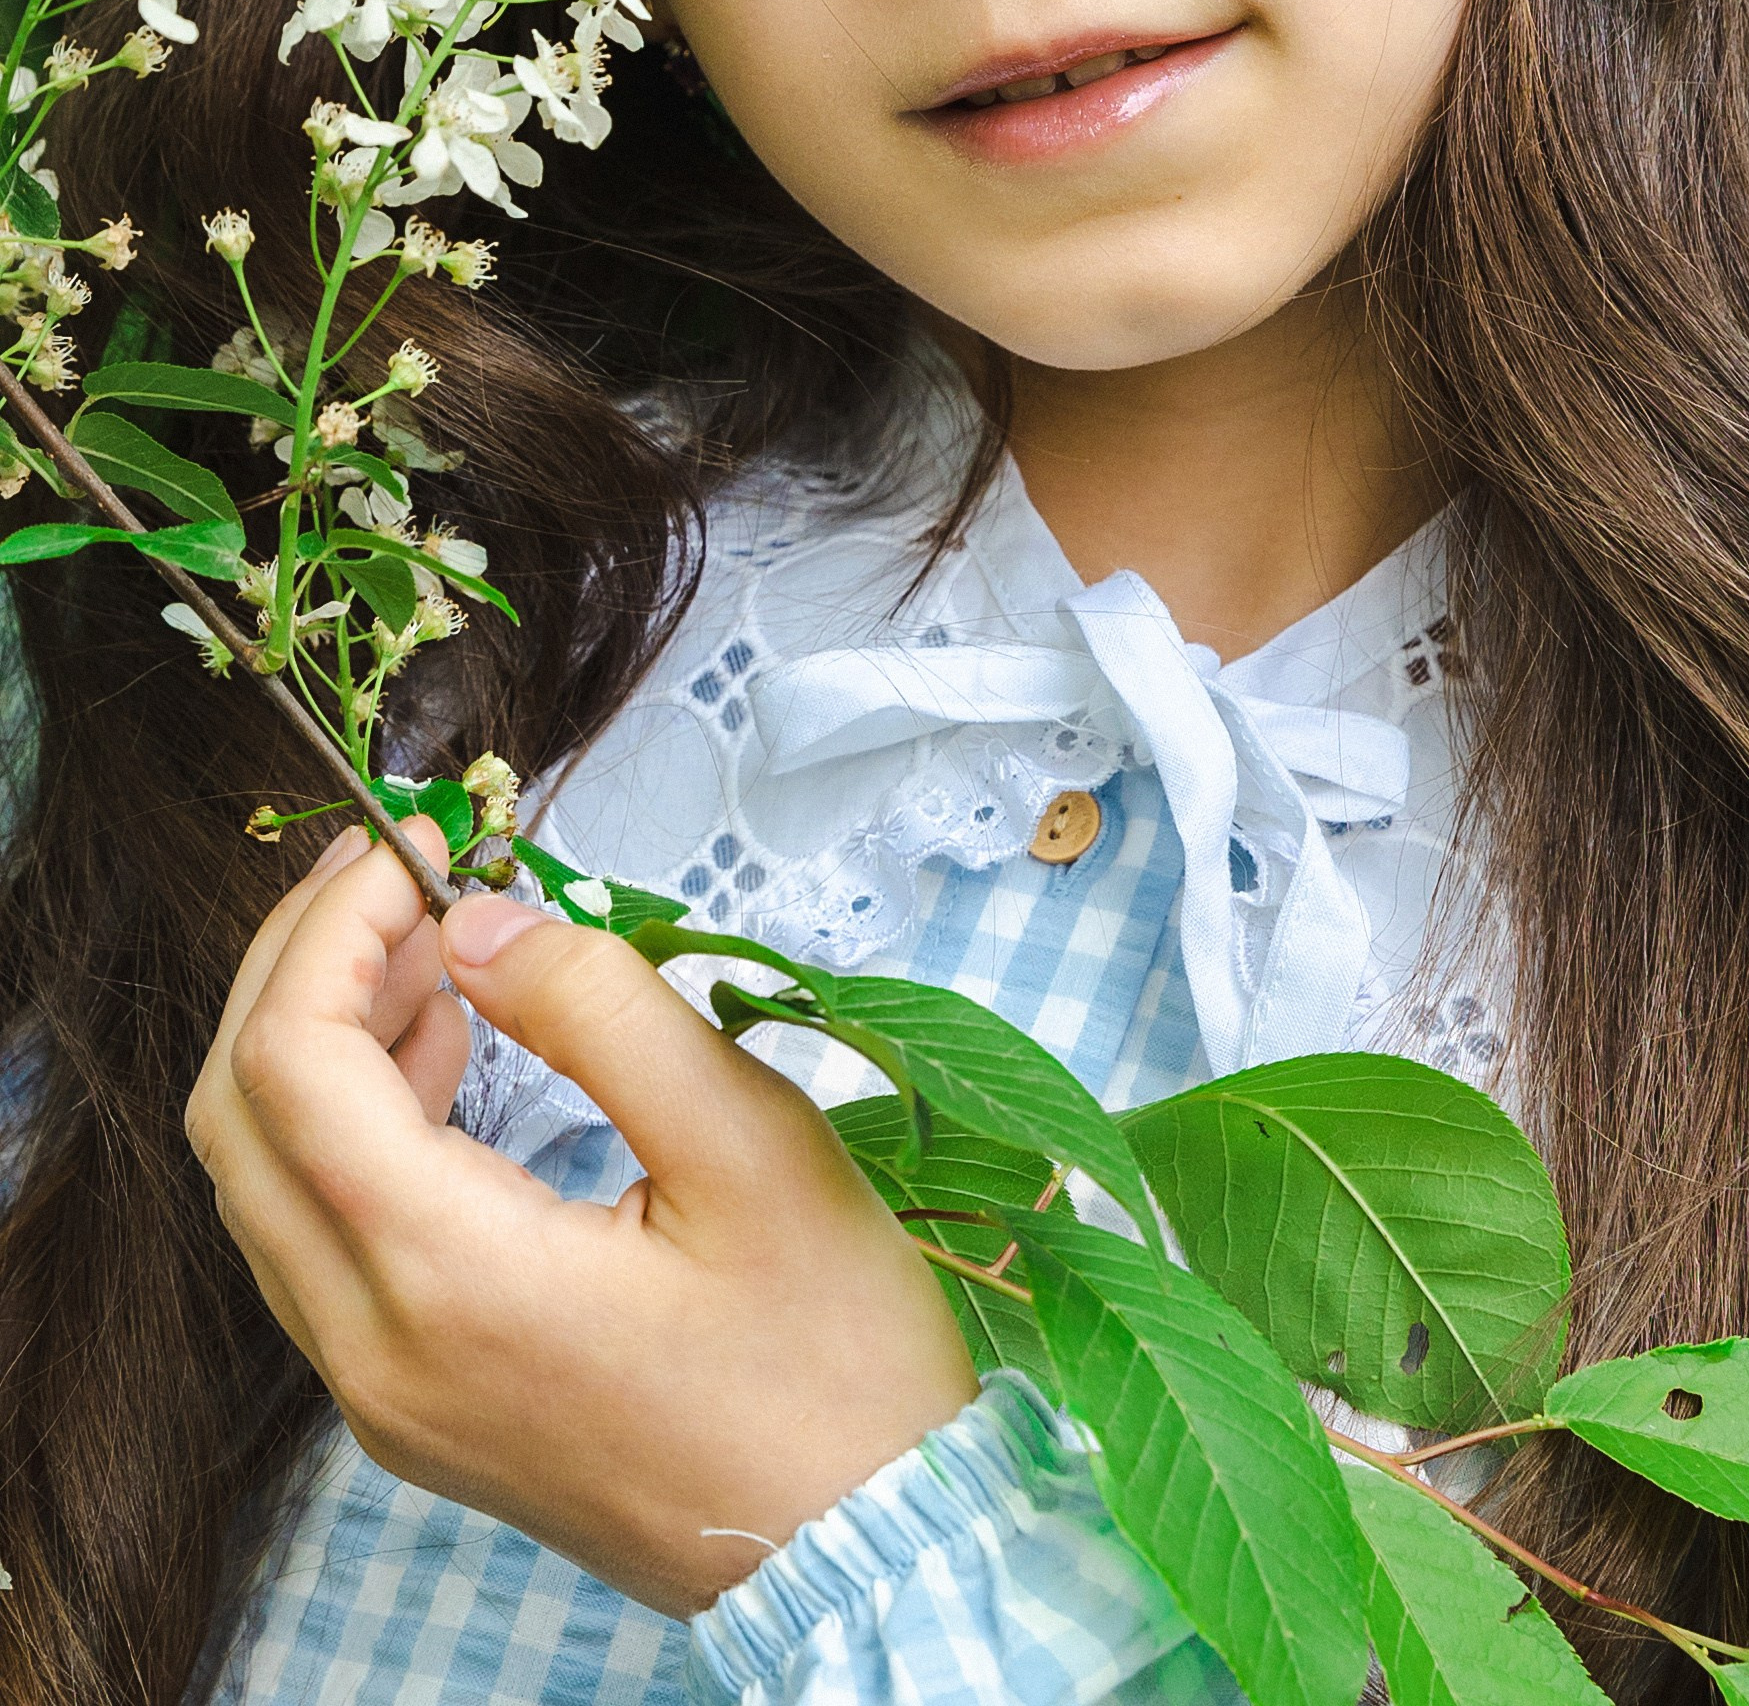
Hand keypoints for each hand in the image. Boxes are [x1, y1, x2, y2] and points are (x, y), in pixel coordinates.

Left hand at [186, 827, 978, 1615]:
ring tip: (434, 944)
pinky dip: (346, 1127)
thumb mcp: (751, 1146)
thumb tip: (478, 924)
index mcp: (447, 1280)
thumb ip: (603, 1009)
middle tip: (403, 870)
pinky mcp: (415, 1409)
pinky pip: (317, 1243)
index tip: (420, 840)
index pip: (292, 1061)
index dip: (333, 924)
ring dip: (317, 1043)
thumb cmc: (832, 1358)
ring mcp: (383, 1394)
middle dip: (299, 965)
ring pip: (264, 1184)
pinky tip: (443, 1054)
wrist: (864, 1552)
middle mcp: (375, 1351)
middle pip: (238, 1119)